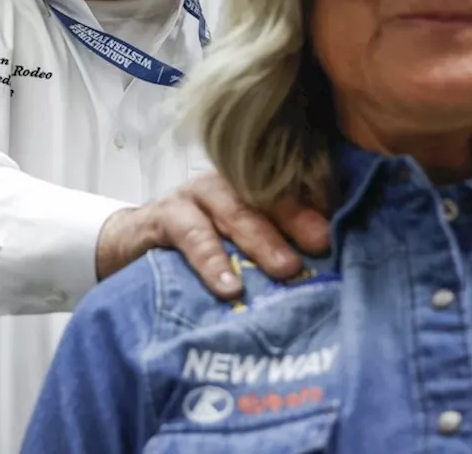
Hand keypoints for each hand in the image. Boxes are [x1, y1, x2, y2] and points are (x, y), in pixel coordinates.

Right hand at [96, 171, 330, 298]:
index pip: (290, 187)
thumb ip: (274, 248)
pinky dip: (211, 261)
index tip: (343, 229)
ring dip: (260, 239)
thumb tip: (329, 272)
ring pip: (233, 210)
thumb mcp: (238, 245)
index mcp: (251, 185)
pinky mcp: (163, 216)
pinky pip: (191, 236)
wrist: (128, 246)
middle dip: (296, 218)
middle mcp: (226, 183)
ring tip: (285, 269)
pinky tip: (229, 288)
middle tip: (322, 244)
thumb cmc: (198, 248)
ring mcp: (194, 196)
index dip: (317, 205)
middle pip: (266, 194)